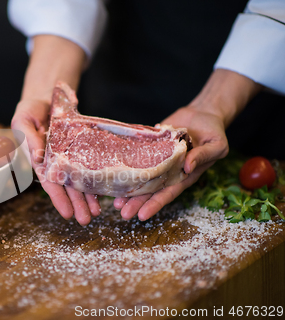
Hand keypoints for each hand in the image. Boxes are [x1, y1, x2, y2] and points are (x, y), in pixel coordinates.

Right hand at [11, 34, 99, 225]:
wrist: (47, 98)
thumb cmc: (31, 110)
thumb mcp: (24, 120)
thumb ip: (29, 138)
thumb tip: (38, 157)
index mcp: (39, 158)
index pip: (49, 181)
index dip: (58, 197)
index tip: (67, 213)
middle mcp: (54, 161)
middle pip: (66, 186)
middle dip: (76, 203)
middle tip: (86, 220)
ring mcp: (67, 157)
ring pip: (78, 180)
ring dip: (86, 197)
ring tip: (97, 212)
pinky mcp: (79, 149)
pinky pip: (88, 165)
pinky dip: (94, 179)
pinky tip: (103, 192)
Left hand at [113, 69, 260, 220]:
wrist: (203, 114)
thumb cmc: (214, 133)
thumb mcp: (216, 145)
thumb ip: (203, 156)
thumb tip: (188, 166)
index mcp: (184, 175)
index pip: (167, 193)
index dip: (154, 205)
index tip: (142, 216)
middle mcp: (168, 170)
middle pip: (150, 190)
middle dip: (136, 202)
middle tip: (122, 213)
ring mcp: (157, 158)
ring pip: (140, 175)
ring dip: (128, 188)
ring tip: (114, 201)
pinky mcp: (150, 145)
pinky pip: (136, 155)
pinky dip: (125, 163)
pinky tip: (113, 172)